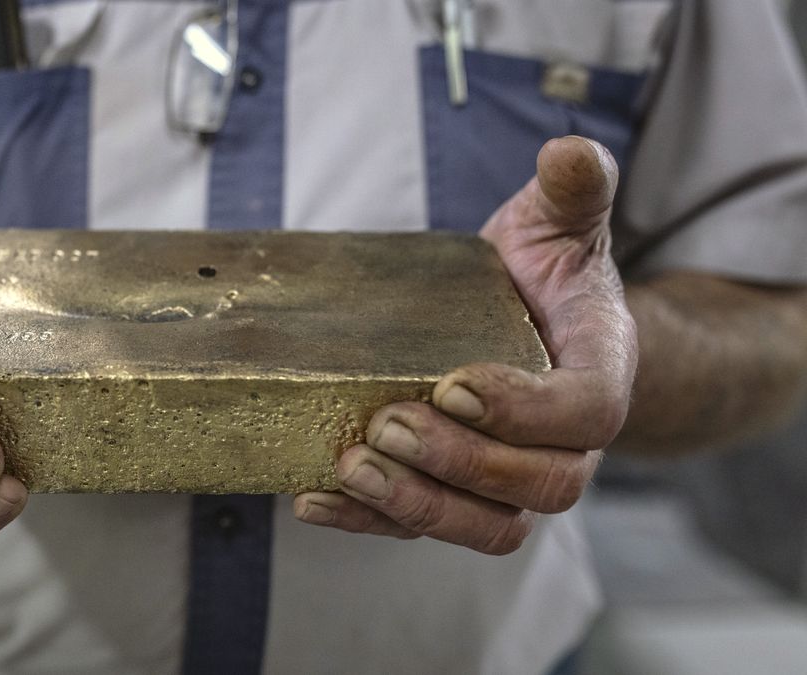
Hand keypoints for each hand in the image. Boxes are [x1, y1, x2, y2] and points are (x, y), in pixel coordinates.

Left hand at [294, 136, 636, 553]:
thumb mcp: (561, 223)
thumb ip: (574, 190)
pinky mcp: (458, 494)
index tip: (457, 384)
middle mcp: (565, 445)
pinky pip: (425, 527)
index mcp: (598, 377)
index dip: (526, 411)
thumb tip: (569, 151)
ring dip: (417, 505)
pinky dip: (368, 521)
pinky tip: (312, 497)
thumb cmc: (547, 275)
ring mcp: (512, 480)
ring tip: (352, 466)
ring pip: (486, 525)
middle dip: (459, 462)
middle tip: (389, 423)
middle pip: (536, 485)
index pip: (584, 413)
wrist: (535, 324)